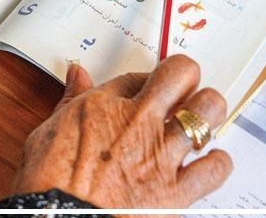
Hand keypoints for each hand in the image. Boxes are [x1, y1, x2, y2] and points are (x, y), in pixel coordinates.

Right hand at [10, 55, 232, 208]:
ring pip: (208, 111)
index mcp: (105, 105)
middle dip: (185, 78)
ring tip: (200, 121)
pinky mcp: (176, 191)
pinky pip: (215, 168)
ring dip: (207, 113)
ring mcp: (161, 155)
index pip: (139, 74)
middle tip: (182, 91)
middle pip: (182, 74)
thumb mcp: (48, 132)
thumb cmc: (48, 183)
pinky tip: (210, 162)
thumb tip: (77, 76)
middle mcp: (139, 122)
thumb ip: (70, 101)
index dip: (145, 80)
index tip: (144, 88)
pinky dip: (217, 164)